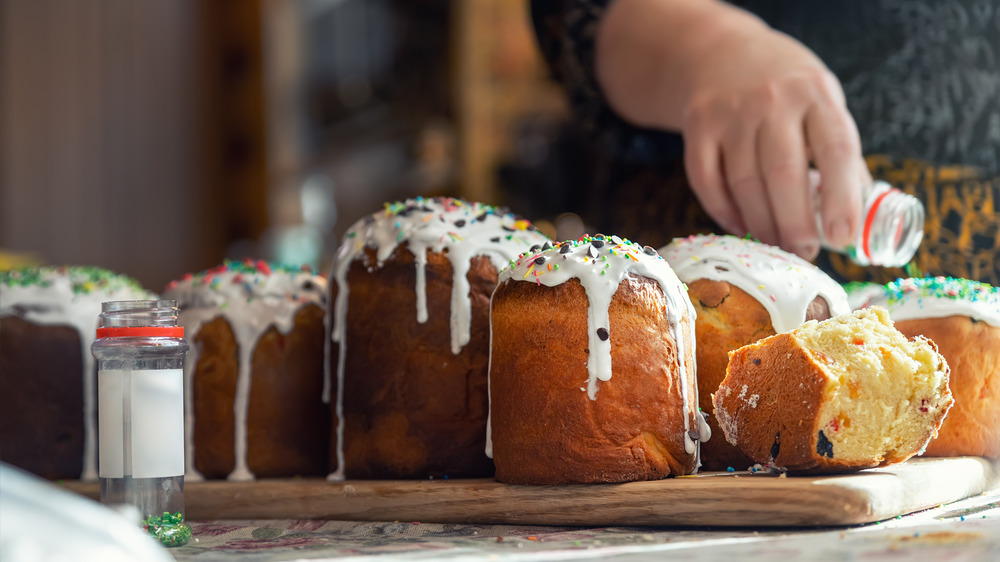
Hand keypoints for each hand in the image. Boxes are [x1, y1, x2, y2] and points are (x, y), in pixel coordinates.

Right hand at [681, 24, 866, 258]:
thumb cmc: (785, 88)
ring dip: (761, 224)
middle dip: (796, 223)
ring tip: (777, 246)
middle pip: (784, 174)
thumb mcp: (822, 101)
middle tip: (805, 252)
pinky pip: (707, 182)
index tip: (843, 236)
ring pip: (744, 184)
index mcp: (816, 94)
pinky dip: (724, 212)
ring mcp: (730, 113)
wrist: (722, 54)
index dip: (842, 197)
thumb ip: (836, 151)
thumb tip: (857, 216)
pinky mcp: (697, 126)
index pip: (835, 149)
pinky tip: (741, 226)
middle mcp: (772, 100)